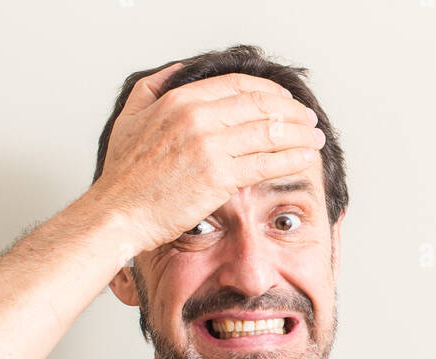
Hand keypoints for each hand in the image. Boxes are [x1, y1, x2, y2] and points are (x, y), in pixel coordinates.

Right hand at [93, 62, 325, 250]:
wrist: (120, 212)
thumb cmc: (124, 173)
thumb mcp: (131, 115)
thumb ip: (154, 87)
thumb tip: (178, 71)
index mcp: (181, 99)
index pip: (240, 85)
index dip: (270, 92)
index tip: (286, 101)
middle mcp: (198, 117)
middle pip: (261, 106)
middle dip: (293, 112)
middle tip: (309, 120)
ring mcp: (210, 147)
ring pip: (269, 133)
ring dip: (299, 134)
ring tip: (316, 138)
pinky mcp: (219, 177)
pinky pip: (265, 163)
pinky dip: (291, 158)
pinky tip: (305, 158)